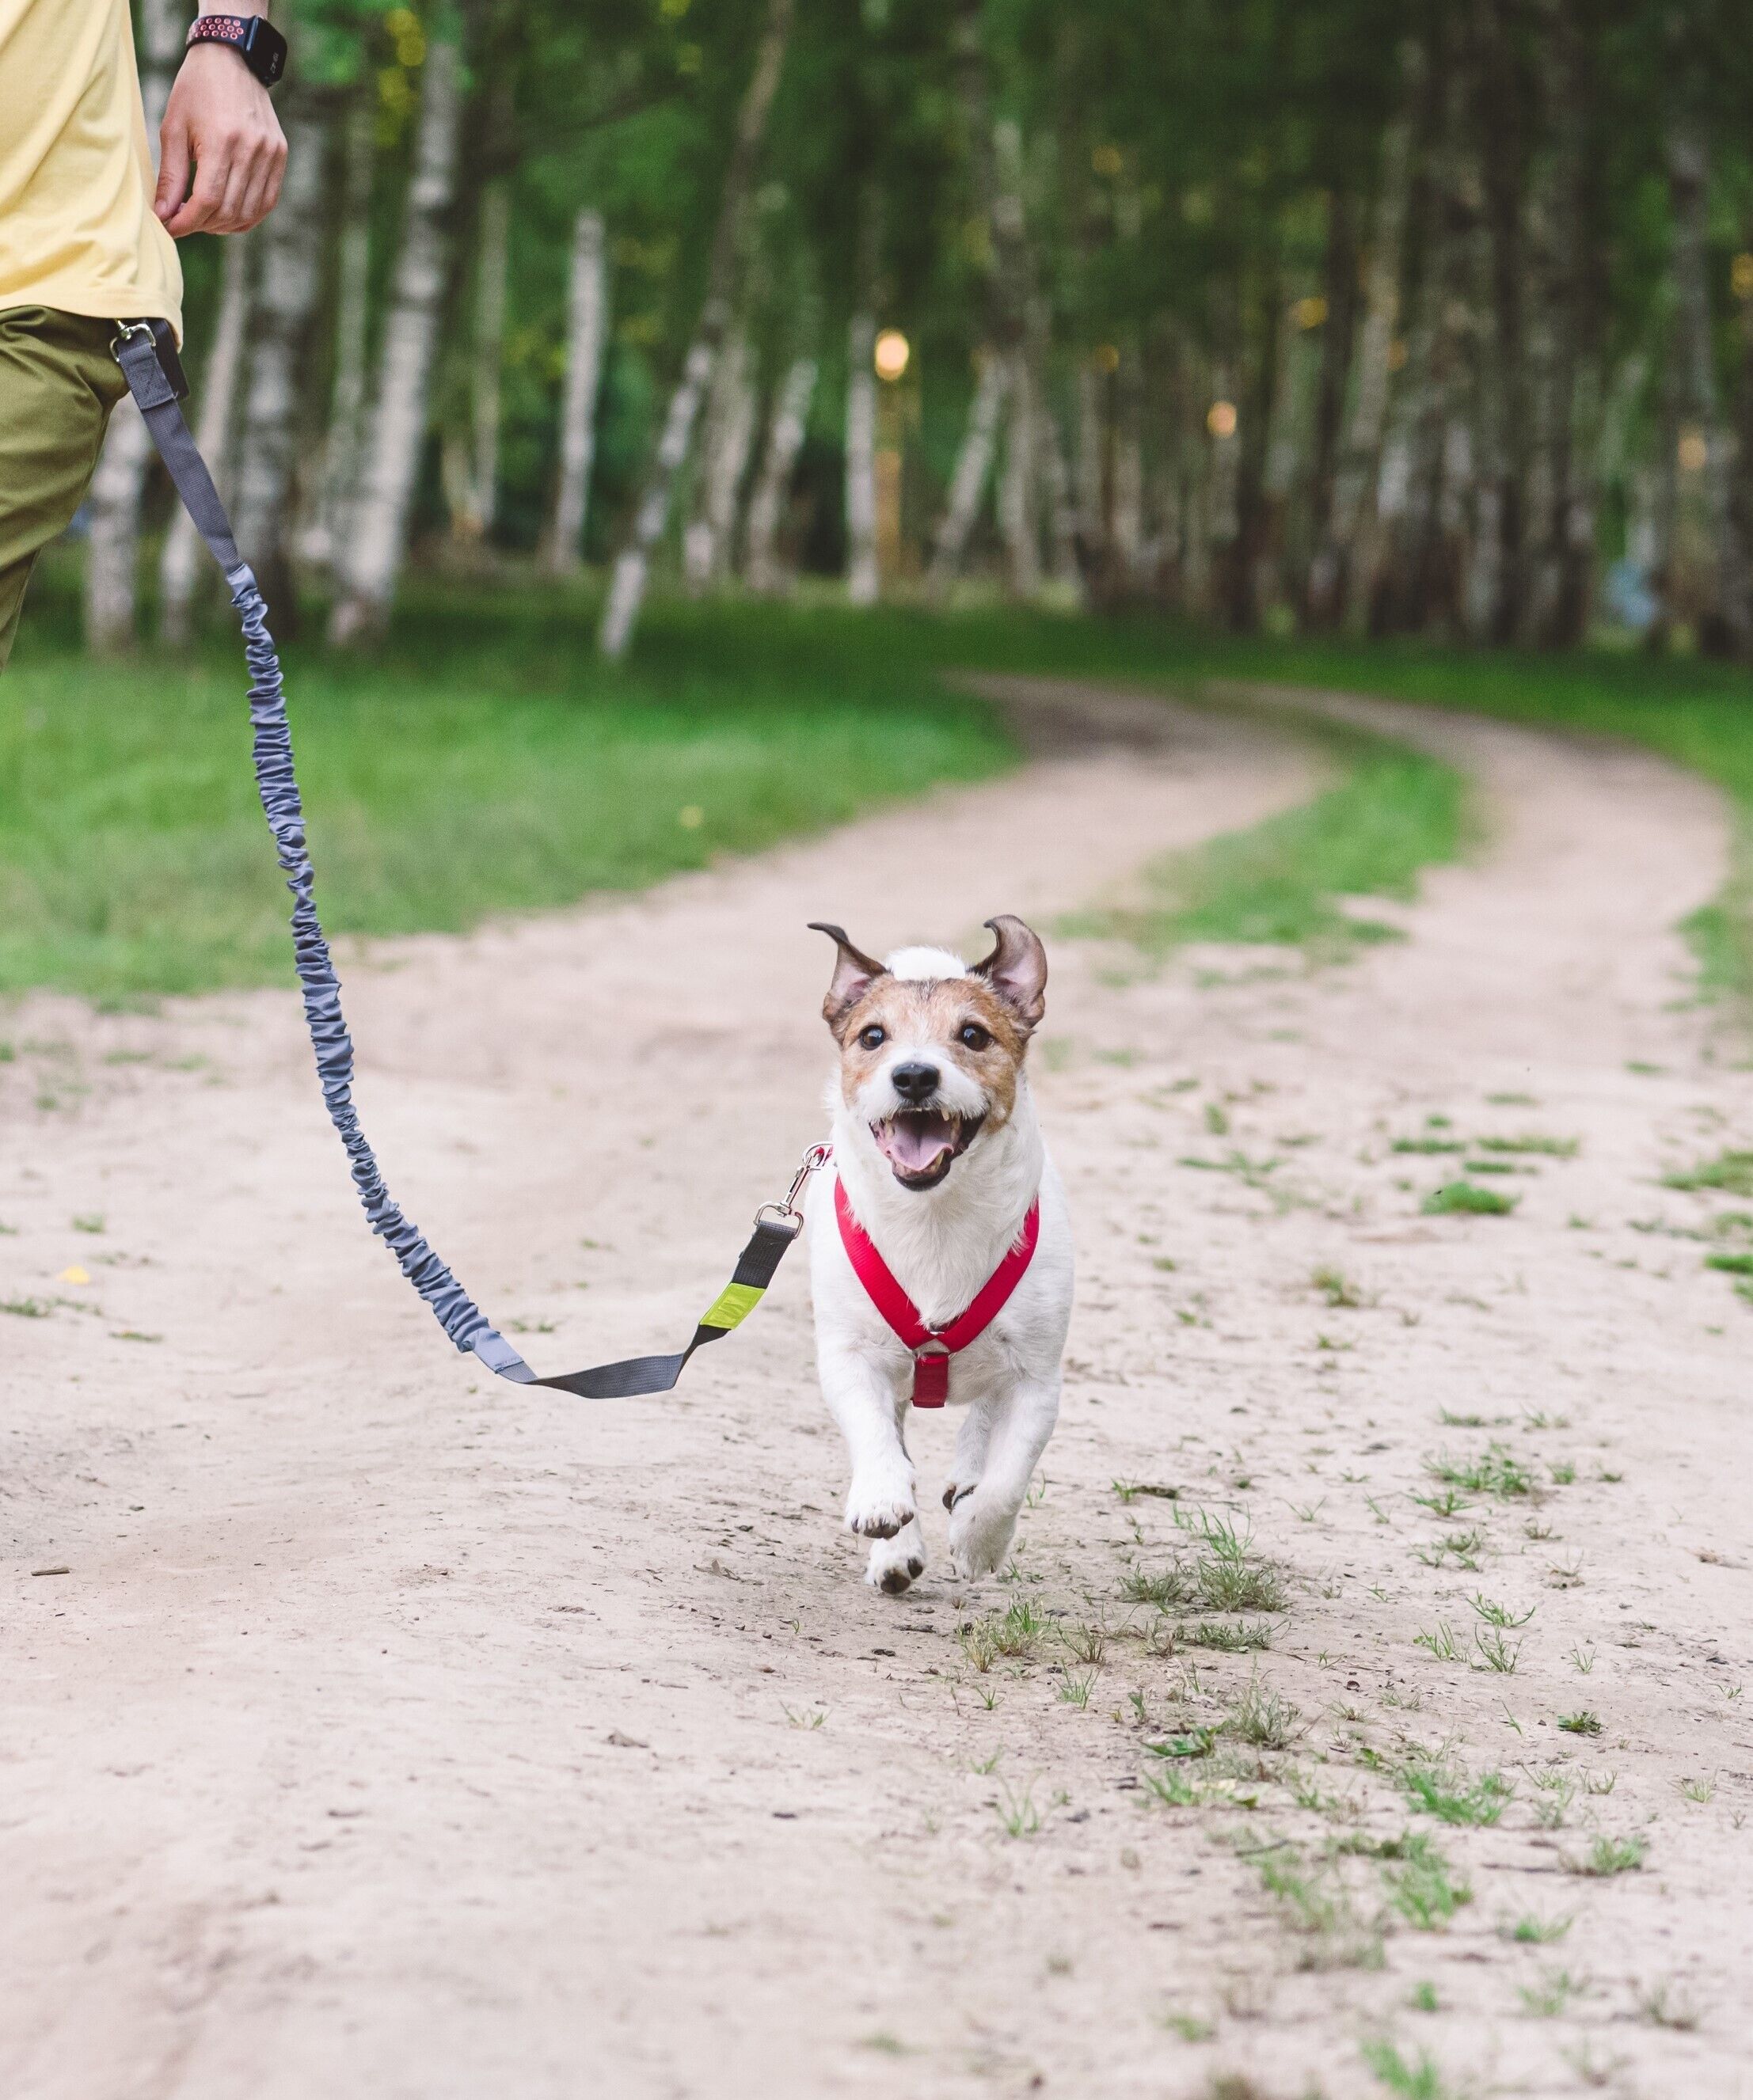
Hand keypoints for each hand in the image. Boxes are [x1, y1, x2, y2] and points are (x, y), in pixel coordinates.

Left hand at [155, 43, 287, 236]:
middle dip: (203, 224)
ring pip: (249, 212)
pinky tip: (228, 215)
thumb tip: (164, 215)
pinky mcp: (280, 155)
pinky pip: (267, 202)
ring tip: (205, 219)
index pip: (207, 200)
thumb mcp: (174, 128)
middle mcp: (251, 149)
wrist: (231, 60)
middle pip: (229, 210)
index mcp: (222, 141)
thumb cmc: (196, 91)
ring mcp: (270, 154)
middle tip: (184, 222)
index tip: (170, 227)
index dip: (187, 221)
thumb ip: (171, 175)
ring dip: (224, 225)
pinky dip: (247, 216)